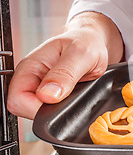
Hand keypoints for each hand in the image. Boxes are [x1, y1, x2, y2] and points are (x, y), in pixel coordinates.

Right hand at [7, 12, 122, 119]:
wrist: (93, 42)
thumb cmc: (86, 43)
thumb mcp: (82, 54)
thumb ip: (65, 74)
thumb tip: (48, 95)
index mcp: (30, 66)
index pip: (17, 99)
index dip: (37, 107)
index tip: (59, 101)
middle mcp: (30, 78)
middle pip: (25, 109)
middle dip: (48, 109)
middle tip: (70, 95)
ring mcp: (39, 88)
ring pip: (38, 112)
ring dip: (57, 108)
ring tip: (73, 92)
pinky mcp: (49, 95)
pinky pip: (49, 110)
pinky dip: (62, 108)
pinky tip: (72, 96)